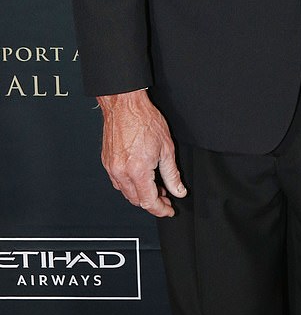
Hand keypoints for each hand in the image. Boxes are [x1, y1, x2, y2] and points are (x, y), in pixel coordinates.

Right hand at [97, 88, 186, 217]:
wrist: (124, 105)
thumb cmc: (144, 119)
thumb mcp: (166, 148)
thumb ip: (172, 174)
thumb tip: (178, 190)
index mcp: (138, 170)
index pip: (149, 202)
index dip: (161, 210)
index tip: (169, 210)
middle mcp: (121, 172)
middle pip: (137, 201)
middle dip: (153, 202)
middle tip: (165, 195)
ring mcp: (112, 168)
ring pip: (126, 193)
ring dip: (141, 194)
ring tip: (154, 184)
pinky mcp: (107, 163)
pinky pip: (118, 182)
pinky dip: (130, 185)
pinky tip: (140, 176)